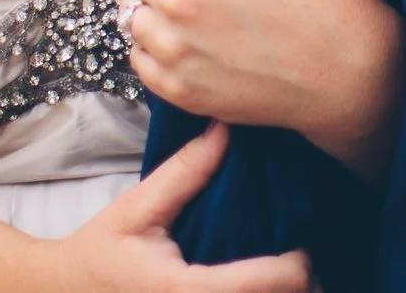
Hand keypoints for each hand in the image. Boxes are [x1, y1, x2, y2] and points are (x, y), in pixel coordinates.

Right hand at [35, 123, 311, 290]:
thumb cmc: (97, 256)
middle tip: (307, 258)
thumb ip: (182, 174)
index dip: (297, 265)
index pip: (263, 284)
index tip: (306, 243)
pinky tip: (260, 284)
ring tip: (289, 275)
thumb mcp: (135, 211)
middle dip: (298, 286)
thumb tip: (223, 129)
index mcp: (184, 291)